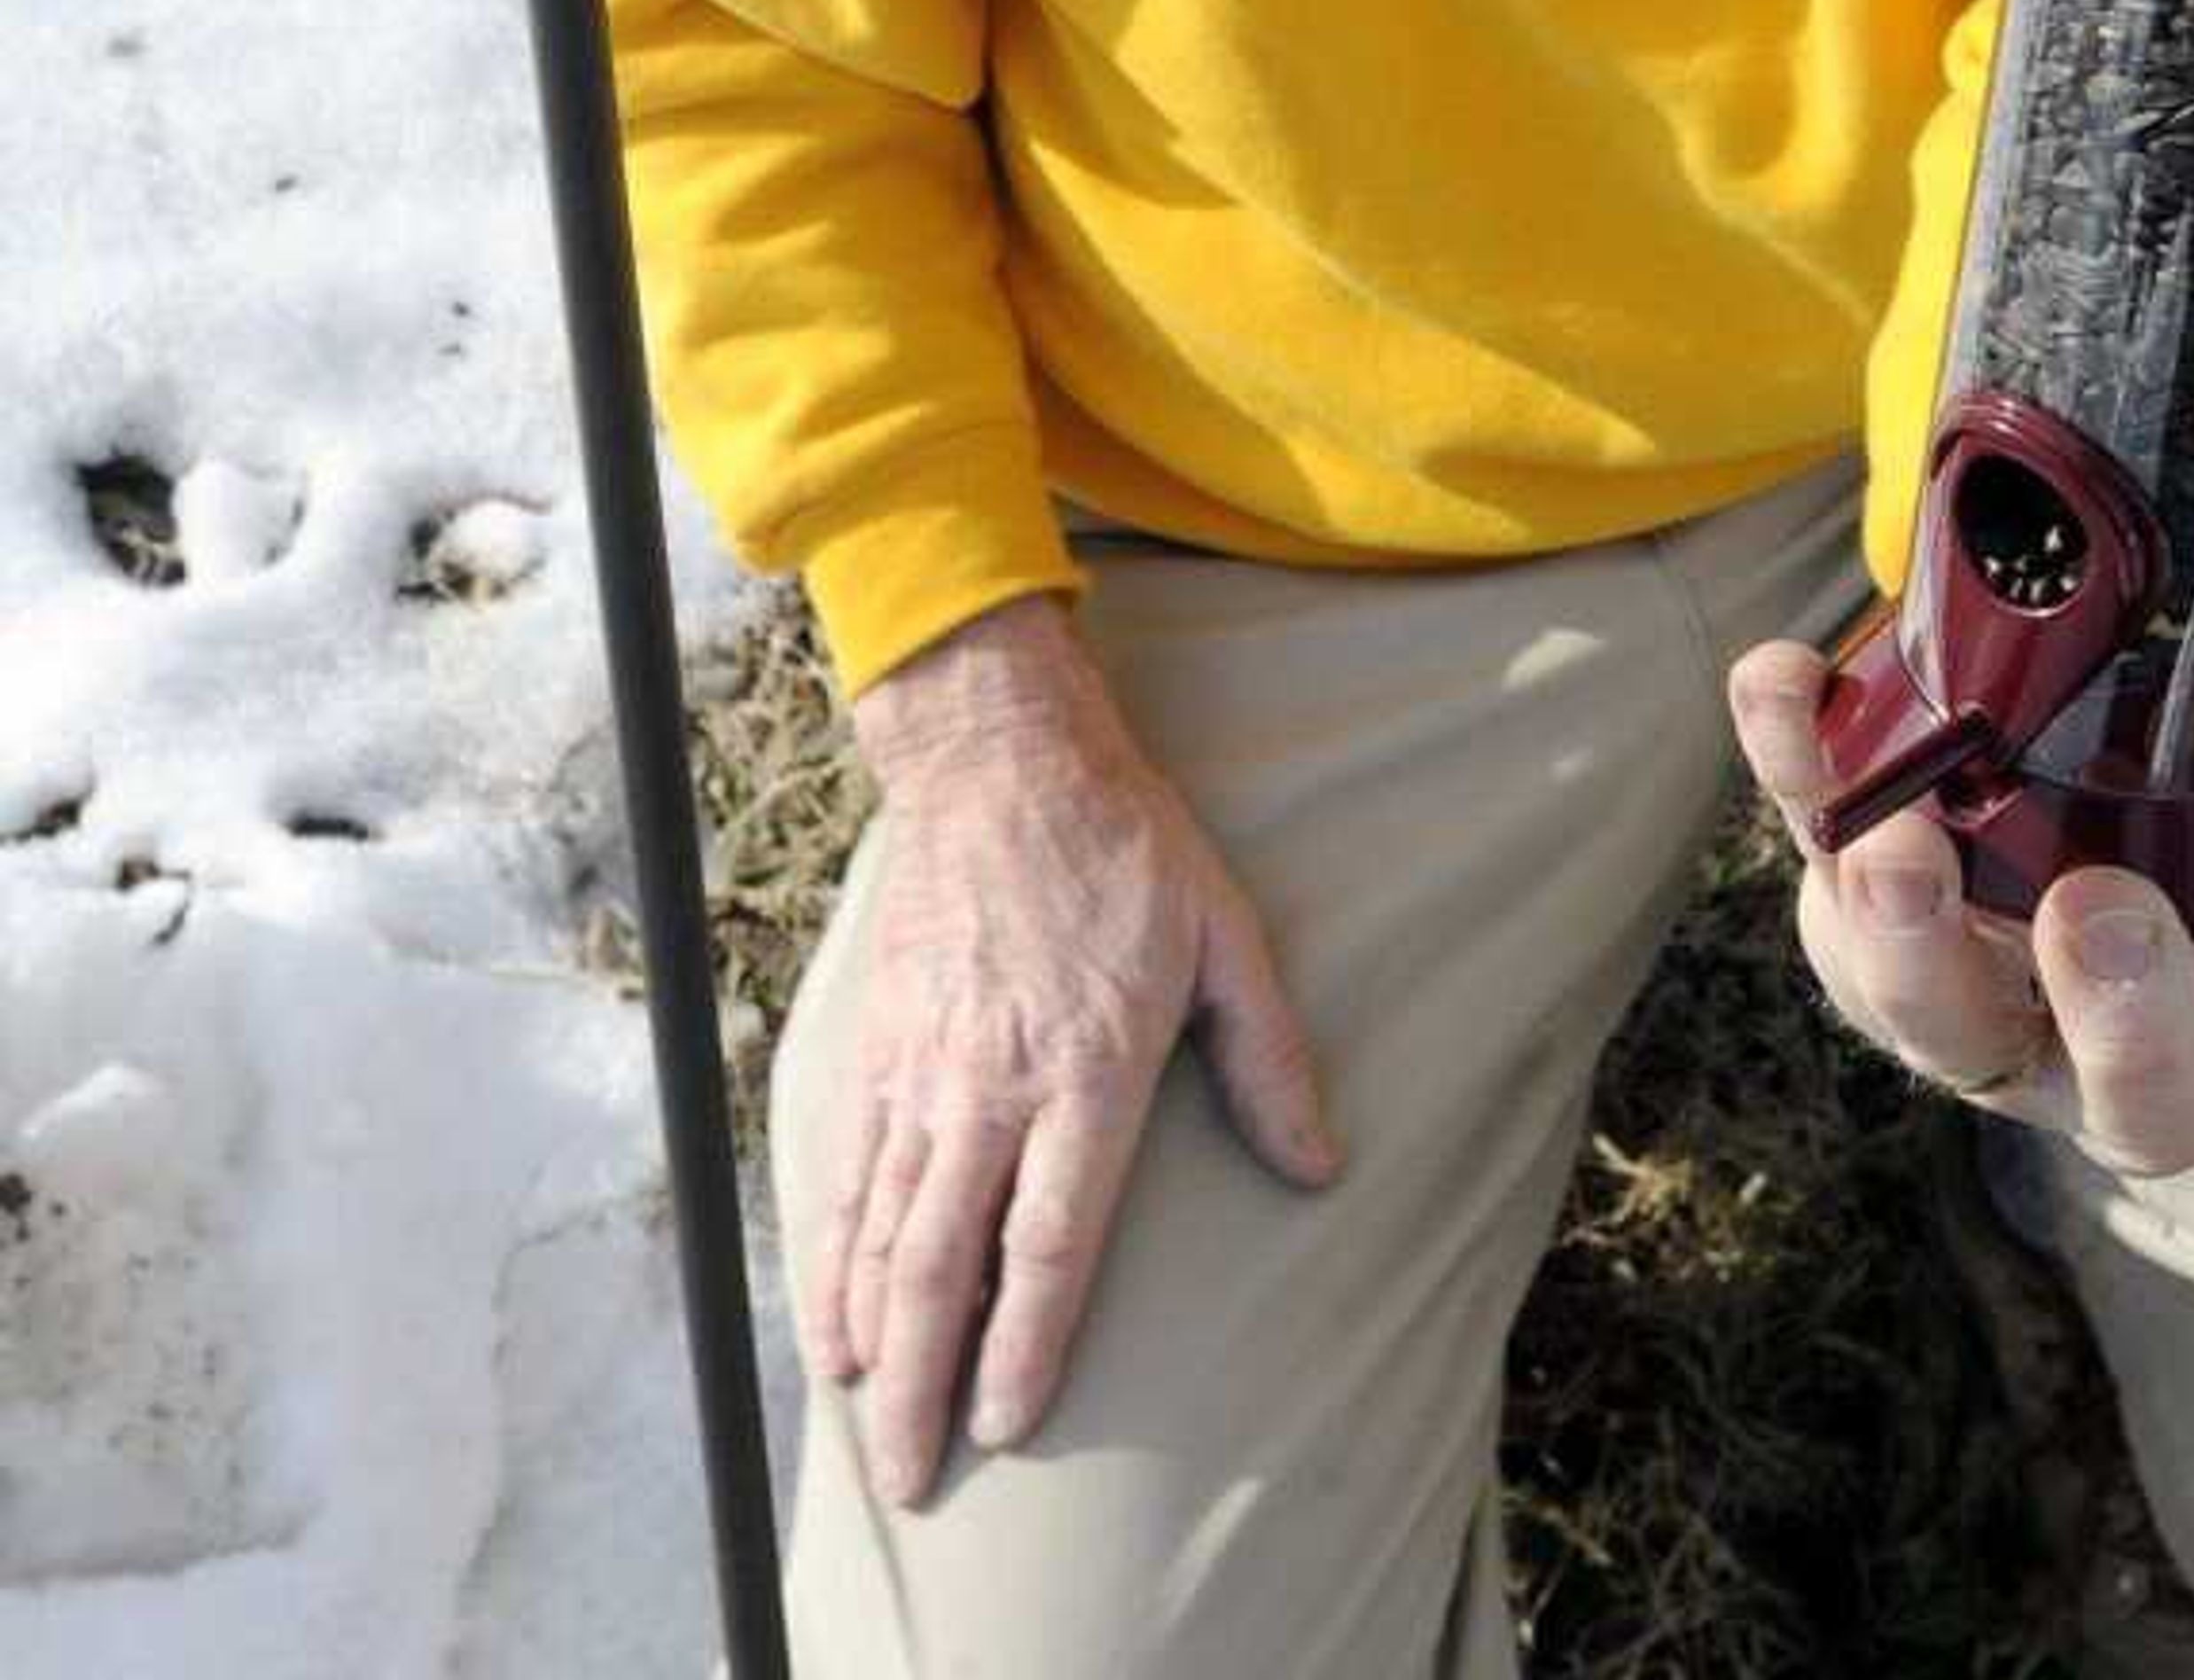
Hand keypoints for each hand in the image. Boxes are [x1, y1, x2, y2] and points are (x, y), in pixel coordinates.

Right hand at [806, 666, 1339, 1511]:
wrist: (1000, 760)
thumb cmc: (1127, 850)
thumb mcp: (1227, 939)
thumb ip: (1270, 1061)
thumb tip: (1319, 1166)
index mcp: (1086, 1067)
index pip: (1048, 1240)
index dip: (1025, 1343)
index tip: (1011, 1423)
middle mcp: (991, 1083)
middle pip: (941, 1263)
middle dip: (925, 1383)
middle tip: (918, 1479)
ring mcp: (921, 1068)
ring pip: (880, 1233)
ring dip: (869, 1342)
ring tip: (873, 1427)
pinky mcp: (875, 1047)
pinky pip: (843, 1176)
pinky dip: (828, 1261)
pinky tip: (828, 1327)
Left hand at [1725, 641, 2193, 1177]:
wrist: (2065, 849)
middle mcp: (2145, 1059)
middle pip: (2154, 1098)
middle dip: (2121, 1008)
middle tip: (2101, 910)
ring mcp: (2000, 1028)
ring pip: (1953, 1033)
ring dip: (1917, 942)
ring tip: (1900, 846)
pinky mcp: (1877, 955)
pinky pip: (1823, 880)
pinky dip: (1800, 774)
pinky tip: (1780, 682)